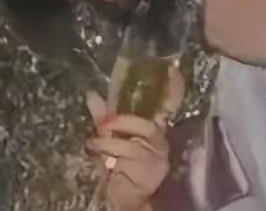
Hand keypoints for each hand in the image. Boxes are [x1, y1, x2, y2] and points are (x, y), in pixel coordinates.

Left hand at [85, 66, 183, 210]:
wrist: (128, 199)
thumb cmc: (121, 168)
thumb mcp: (111, 139)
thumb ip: (104, 118)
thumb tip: (92, 94)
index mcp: (154, 129)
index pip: (170, 104)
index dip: (174, 87)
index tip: (173, 68)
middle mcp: (161, 140)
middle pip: (150, 121)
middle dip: (123, 118)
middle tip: (103, 122)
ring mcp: (158, 154)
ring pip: (139, 133)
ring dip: (111, 135)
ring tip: (95, 141)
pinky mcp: (152, 166)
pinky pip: (127, 149)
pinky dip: (107, 146)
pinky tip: (95, 150)